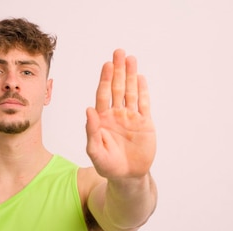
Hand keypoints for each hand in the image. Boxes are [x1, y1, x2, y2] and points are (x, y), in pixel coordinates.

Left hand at [86, 49, 155, 179]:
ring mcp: (130, 117)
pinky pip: (143, 104)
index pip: (103, 95)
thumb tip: (88, 110)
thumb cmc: (108, 166)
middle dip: (118, 70)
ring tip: (131, 59)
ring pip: (131, 92)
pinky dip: (143, 91)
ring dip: (131, 75)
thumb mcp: (95, 151)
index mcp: (102, 119)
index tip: (107, 65)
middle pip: (117, 88)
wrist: (127, 176)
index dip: (105, 79)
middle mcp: (116, 114)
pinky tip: (140, 78)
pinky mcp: (144, 123)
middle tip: (119, 52)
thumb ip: (91, 131)